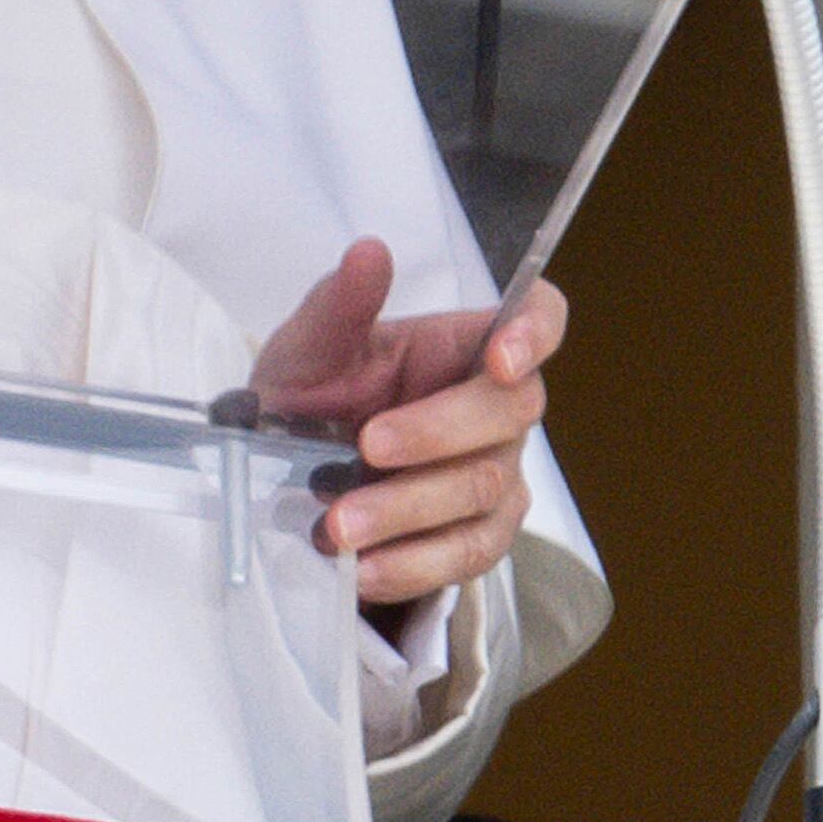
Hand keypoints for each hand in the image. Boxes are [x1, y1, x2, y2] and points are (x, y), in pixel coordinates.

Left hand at [252, 241, 564, 613]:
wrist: (282, 477)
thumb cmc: (312, 395)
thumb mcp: (309, 349)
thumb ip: (340, 306)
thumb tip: (369, 252)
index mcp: (466, 345)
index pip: (540, 319)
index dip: (535, 334)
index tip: (500, 359)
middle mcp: (496, 408)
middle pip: (509, 413)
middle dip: (435, 434)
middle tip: (364, 446)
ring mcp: (497, 475)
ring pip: (483, 491)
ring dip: (407, 510)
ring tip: (338, 525)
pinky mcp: (479, 538)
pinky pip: (466, 555)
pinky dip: (412, 564)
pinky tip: (362, 569)